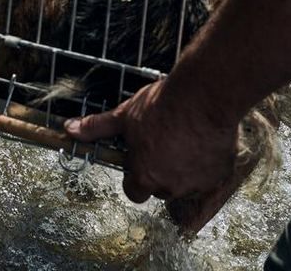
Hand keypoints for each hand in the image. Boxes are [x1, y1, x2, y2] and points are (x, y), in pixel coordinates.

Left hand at [64, 79, 239, 204]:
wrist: (202, 96)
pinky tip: (201, 139)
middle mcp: (172, 186)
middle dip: (159, 171)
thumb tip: (69, 129)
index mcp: (145, 175)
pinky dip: (206, 162)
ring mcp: (198, 182)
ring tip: (182, 139)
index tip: (138, 160)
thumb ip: (96, 128)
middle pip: (161, 188)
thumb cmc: (161, 106)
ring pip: (187, 183)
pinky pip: (211, 174)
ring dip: (184, 168)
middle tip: (161, 144)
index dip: (134, 177)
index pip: (134, 192)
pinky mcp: (221, 173)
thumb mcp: (123, 116)